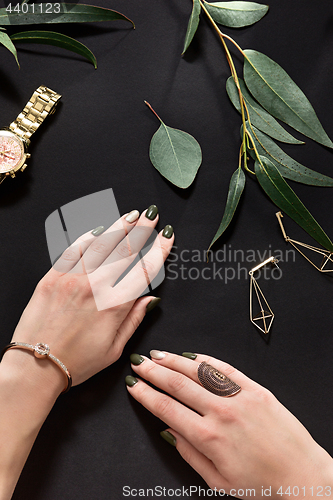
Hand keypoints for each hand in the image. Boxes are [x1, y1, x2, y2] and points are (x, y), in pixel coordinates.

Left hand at [3, 207, 173, 391]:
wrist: (35, 365)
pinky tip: (99, 230)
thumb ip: (134, 319)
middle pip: (124, 250)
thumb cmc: (75, 361)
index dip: (159, 249)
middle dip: (142, 230)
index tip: (166, 236)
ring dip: (119, 227)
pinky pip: (73, 249)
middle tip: (151, 215)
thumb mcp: (114, 349)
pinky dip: (88, 237)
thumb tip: (151, 299)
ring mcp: (72, 278)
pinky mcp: (53, 276)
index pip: (144, 269)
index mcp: (114, 306)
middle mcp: (95, 287)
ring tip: (131, 216)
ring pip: (101, 245)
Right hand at [126, 351, 332, 498]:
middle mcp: (221, 412)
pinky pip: (225, 369)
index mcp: (209, 437)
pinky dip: (206, 360)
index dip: (146, 394)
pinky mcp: (255, 389)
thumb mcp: (217, 481)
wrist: (302, 474)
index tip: (134, 384)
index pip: (166, 408)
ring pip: (199, 372)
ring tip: (158, 355)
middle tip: (140, 363)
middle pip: (178, 385)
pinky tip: (192, 356)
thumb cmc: (262, 483)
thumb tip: (167, 430)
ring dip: (174, 361)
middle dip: (154, 372)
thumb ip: (188, 453)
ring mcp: (239, 397)